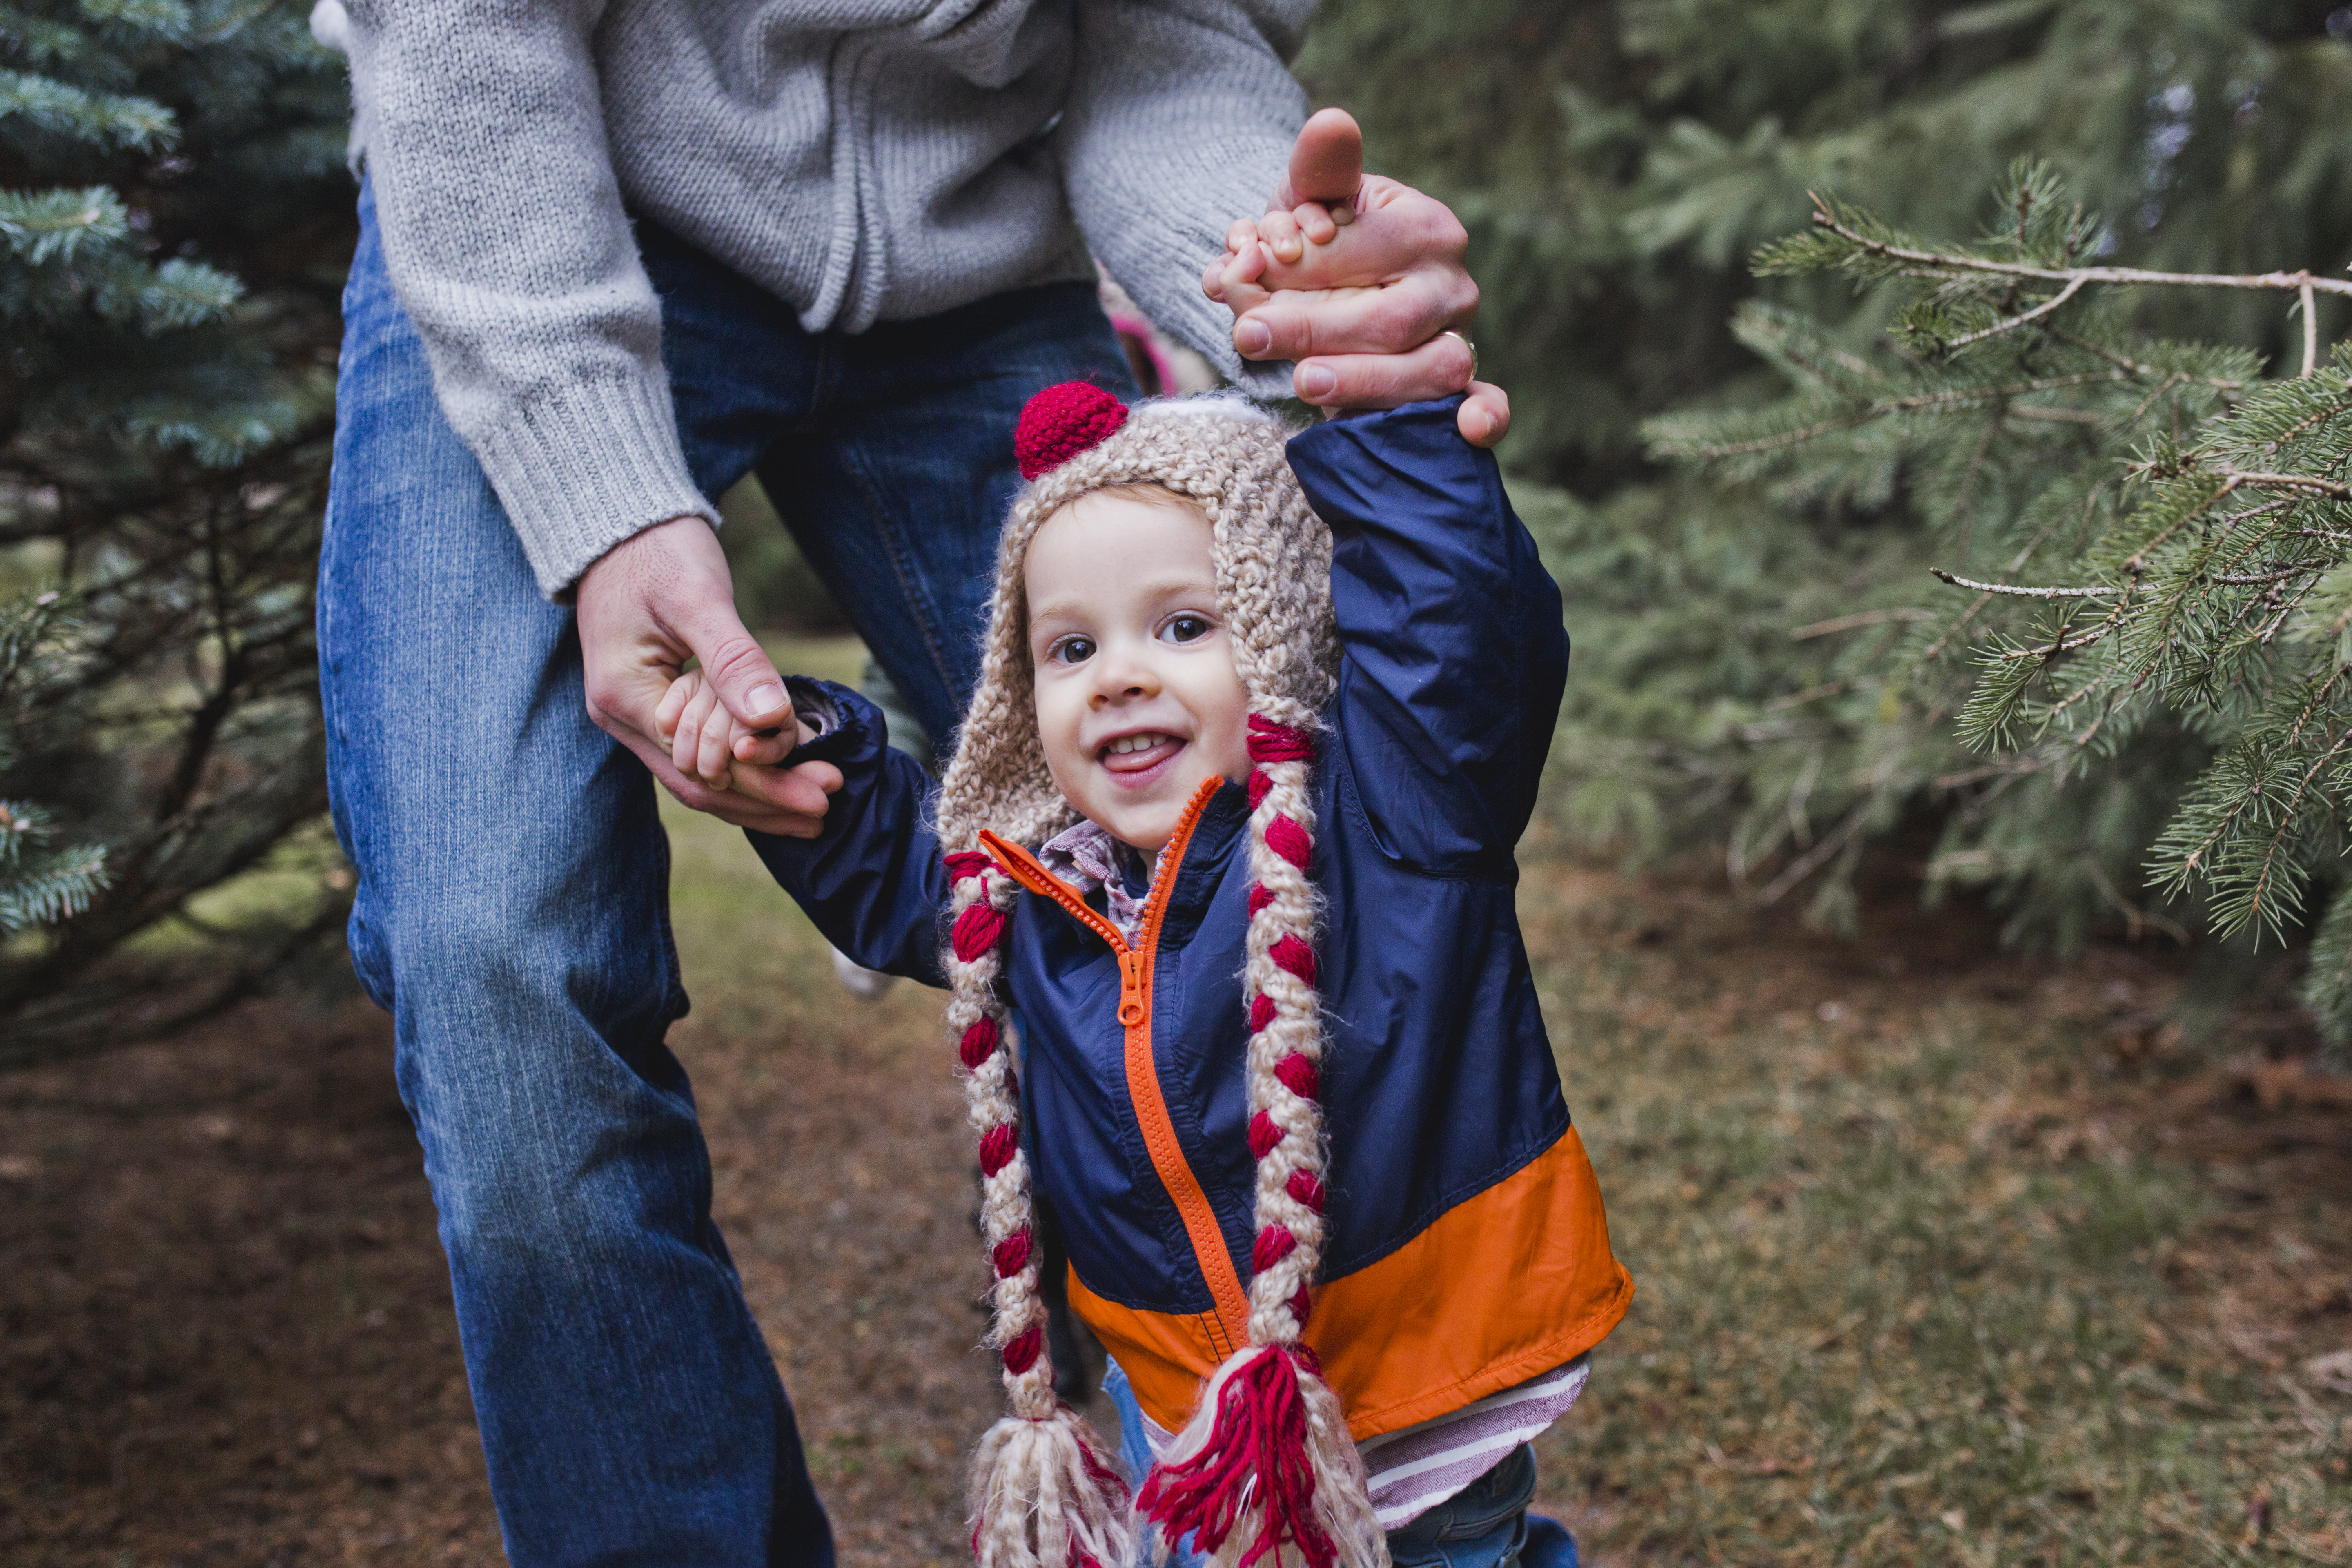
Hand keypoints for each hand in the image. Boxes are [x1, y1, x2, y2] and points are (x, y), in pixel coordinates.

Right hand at [575, 516, 841, 837]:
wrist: (619, 525)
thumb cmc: (658, 552)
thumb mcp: (698, 598)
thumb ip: (733, 660)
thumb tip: (768, 720)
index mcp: (625, 698)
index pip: (705, 767)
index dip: (767, 784)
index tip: (825, 791)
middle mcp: (620, 718)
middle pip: (700, 784)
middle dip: (767, 799)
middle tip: (829, 805)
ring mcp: (632, 715)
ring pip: (697, 776)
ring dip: (755, 793)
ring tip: (814, 804)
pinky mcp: (650, 703)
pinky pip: (694, 752)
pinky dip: (737, 768)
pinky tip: (779, 772)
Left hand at [1205, 107, 1509, 446]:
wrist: (1333, 291)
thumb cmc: (1321, 242)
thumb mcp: (1310, 199)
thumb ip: (1317, 169)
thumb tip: (1331, 124)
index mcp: (1426, 228)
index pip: (1365, 250)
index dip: (1301, 263)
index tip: (1240, 268)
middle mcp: (1452, 286)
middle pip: (1390, 319)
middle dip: (1313, 328)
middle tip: (1248, 332)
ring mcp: (1458, 339)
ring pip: (1427, 371)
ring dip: (1363, 382)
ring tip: (1302, 380)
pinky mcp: (1456, 389)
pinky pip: (1485, 405)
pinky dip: (1485, 417)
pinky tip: (1469, 430)